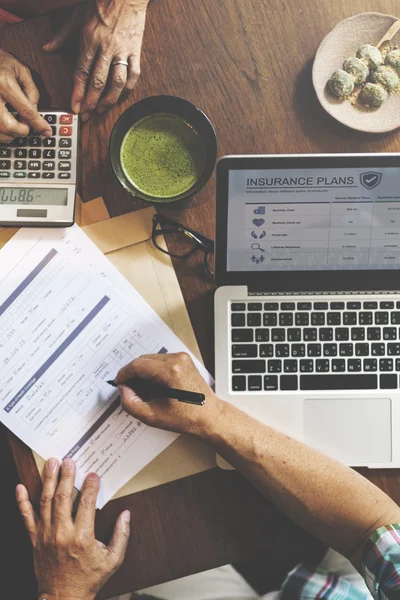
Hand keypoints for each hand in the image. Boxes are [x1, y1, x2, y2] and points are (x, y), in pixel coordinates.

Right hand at [0, 50, 51, 142]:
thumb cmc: (0, 62)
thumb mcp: (20, 70)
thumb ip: (31, 90)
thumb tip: (36, 111)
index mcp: (3, 82)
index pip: (25, 110)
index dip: (38, 123)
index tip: (46, 131)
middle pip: (7, 125)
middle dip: (20, 131)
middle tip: (25, 127)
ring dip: (9, 134)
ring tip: (15, 126)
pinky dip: (1, 132)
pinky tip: (5, 125)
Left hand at [16, 458, 130, 599]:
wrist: (63, 598)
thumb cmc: (89, 578)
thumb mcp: (113, 560)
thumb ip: (121, 535)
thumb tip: (127, 514)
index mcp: (82, 538)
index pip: (87, 504)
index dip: (91, 486)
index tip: (94, 474)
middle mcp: (62, 534)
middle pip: (63, 498)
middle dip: (67, 476)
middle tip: (69, 460)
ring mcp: (46, 535)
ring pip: (45, 502)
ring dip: (48, 480)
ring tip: (51, 463)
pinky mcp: (34, 540)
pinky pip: (26, 517)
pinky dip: (21, 502)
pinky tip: (20, 487)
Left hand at [43, 0, 148, 119]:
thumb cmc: (100, 2)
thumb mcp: (77, 16)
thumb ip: (62, 35)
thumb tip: (47, 48)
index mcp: (90, 39)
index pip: (81, 72)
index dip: (77, 92)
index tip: (74, 107)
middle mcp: (106, 47)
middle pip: (98, 82)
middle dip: (91, 102)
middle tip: (86, 116)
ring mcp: (123, 50)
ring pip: (117, 82)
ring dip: (109, 100)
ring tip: (101, 111)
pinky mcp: (136, 50)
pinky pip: (134, 74)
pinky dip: (128, 88)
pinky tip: (120, 97)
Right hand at [115, 352, 224, 436]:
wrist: (209, 416)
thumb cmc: (186, 418)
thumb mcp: (153, 416)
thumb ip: (131, 404)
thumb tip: (122, 389)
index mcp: (170, 371)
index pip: (137, 365)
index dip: (124, 374)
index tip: (118, 384)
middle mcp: (177, 359)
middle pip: (143, 360)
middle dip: (133, 374)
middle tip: (129, 390)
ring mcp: (182, 358)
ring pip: (150, 359)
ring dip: (142, 372)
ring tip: (143, 390)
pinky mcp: (184, 360)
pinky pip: (160, 361)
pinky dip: (152, 371)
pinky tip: (154, 386)